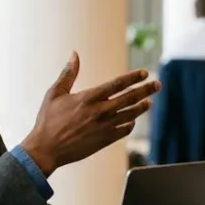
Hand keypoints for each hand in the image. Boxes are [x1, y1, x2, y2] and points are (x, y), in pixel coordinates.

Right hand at [21, 52, 160, 175]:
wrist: (46, 150)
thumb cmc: (48, 120)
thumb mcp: (55, 93)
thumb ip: (68, 74)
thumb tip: (74, 54)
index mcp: (89, 98)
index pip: (118, 84)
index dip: (133, 78)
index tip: (145, 73)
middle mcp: (100, 112)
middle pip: (130, 98)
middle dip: (146, 90)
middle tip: (158, 85)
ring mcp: (104, 127)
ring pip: (130, 115)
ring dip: (141, 107)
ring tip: (149, 102)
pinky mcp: (104, 141)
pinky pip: (124, 130)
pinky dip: (130, 124)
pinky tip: (132, 120)